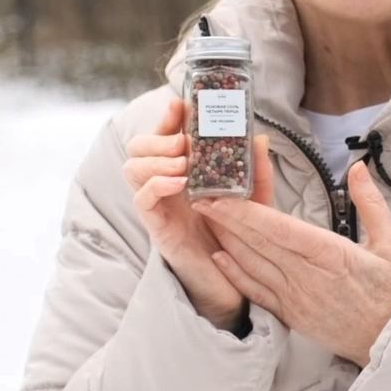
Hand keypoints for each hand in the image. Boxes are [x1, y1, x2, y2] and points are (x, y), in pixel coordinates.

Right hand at [124, 97, 273, 329]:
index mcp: (183, 173)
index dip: (167, 117)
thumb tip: (259, 136)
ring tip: (183, 164)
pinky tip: (180, 183)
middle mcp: (165, 187)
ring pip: (131, 169)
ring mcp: (158, 207)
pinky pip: (142, 201)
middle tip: (184, 143)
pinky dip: (156, 184)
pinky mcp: (158, 229)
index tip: (181, 104)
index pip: (162, 136)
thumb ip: (255, 170)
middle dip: (157, 137)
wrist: (233, 286)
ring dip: (155, 158)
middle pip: (137, 148)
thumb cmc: (238, 240)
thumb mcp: (253, 200)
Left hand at [193, 161, 390, 365]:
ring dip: (226, 240)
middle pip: (258, 243)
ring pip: (252, 264)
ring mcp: (296, 297)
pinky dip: (236, 274)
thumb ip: (371, 202)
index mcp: (331, 255)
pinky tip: (219, 258)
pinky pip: (257, 291)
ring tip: (205, 219)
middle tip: (200, 196)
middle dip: (226, 219)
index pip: (280, 229)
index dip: (247, 213)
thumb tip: (358, 167)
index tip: (223, 197)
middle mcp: (307, 276)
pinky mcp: (292, 314)